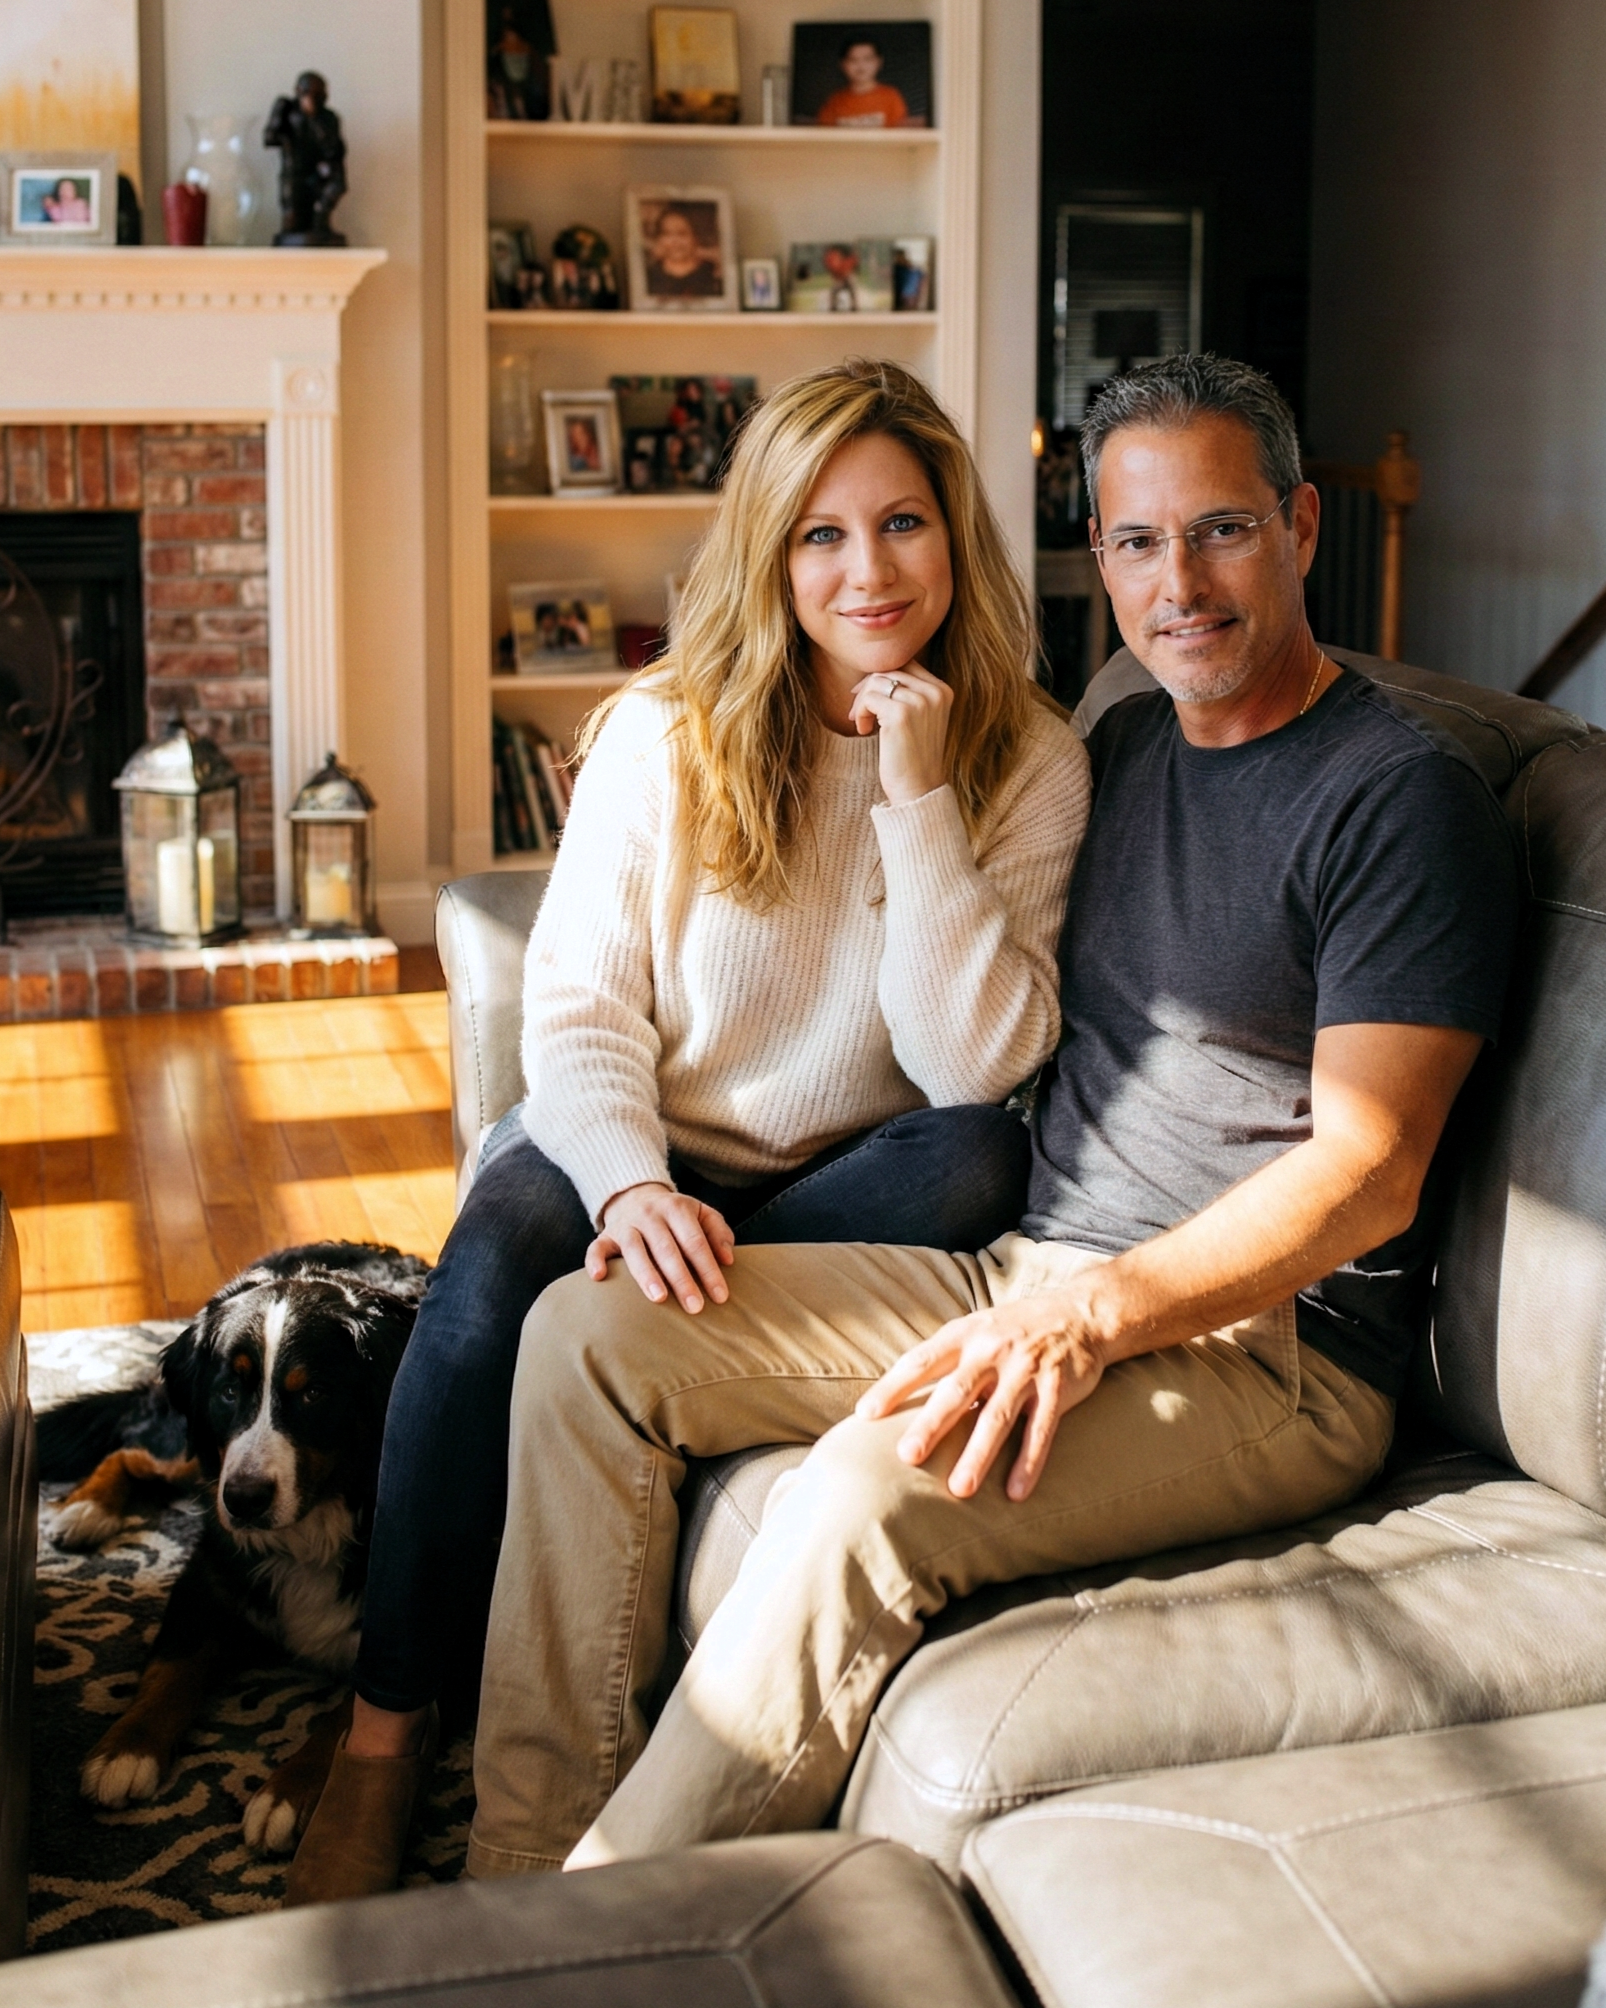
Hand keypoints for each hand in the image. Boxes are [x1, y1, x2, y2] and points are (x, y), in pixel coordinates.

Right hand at [587, 1182, 734, 1311]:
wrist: (636, 1194)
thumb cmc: (676, 1214)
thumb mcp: (701, 1213)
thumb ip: (718, 1232)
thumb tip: (728, 1259)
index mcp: (677, 1208)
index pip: (695, 1242)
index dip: (708, 1269)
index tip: (720, 1296)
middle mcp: (650, 1215)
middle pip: (667, 1249)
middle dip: (682, 1279)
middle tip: (695, 1307)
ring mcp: (626, 1224)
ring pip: (635, 1250)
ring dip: (647, 1275)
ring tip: (659, 1298)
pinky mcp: (606, 1235)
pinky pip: (597, 1247)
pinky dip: (595, 1261)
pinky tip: (600, 1278)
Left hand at [848, 660, 952, 805]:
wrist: (919, 789)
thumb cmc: (913, 757)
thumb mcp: (919, 718)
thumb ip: (907, 693)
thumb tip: (874, 674)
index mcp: (942, 691)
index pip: (906, 664)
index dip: (882, 678)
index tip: (869, 699)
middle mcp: (935, 692)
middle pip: (889, 670)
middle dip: (867, 690)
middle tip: (859, 713)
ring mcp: (919, 701)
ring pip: (876, 682)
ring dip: (862, 702)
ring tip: (862, 724)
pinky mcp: (900, 714)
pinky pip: (868, 698)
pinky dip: (860, 713)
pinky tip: (863, 731)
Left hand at [855, 1292, 1106, 1500]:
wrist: (1081, 1313)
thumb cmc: (1015, 1329)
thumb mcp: (977, 1330)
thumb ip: (946, 1361)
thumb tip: (899, 1399)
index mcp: (965, 1335)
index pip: (921, 1361)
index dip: (893, 1387)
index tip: (865, 1415)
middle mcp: (993, 1350)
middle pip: (956, 1391)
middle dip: (931, 1425)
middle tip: (907, 1457)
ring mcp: (1027, 1369)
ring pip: (997, 1416)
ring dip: (978, 1454)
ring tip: (959, 1489)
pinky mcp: (1058, 1388)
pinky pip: (1042, 1430)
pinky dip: (1029, 1462)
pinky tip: (1015, 1493)